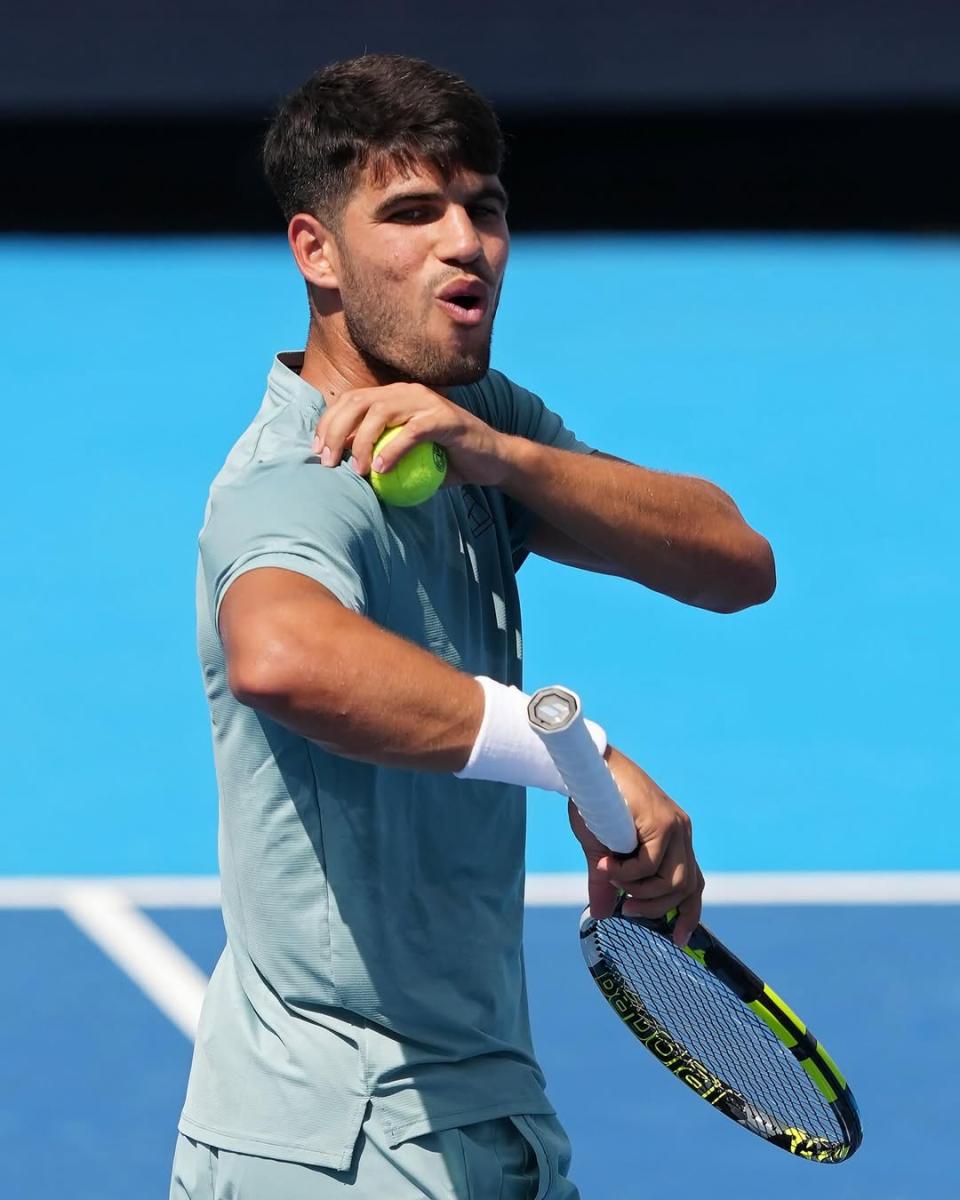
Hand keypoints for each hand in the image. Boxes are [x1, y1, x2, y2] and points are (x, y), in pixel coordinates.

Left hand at [312, 382, 510, 487]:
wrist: (492, 460)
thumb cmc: (448, 460)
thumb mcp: (408, 456)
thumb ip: (380, 454)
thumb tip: (344, 469)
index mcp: (395, 396)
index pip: (351, 400)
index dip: (329, 422)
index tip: (317, 449)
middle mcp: (408, 392)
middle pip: (359, 402)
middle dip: (336, 431)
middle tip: (328, 461)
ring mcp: (427, 402)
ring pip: (381, 412)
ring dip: (362, 442)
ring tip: (357, 470)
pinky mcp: (445, 418)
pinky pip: (412, 431)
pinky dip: (393, 450)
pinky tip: (381, 469)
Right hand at [568, 746, 703, 946]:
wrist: (590, 768)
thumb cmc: (596, 804)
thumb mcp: (603, 852)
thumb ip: (608, 882)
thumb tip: (601, 913)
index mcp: (674, 841)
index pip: (693, 884)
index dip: (689, 914)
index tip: (679, 940)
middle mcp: (680, 834)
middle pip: (685, 887)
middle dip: (655, 906)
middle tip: (625, 909)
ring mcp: (675, 827)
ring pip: (672, 880)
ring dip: (639, 889)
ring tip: (610, 877)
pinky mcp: (661, 821)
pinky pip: (650, 863)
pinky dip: (627, 872)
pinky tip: (606, 863)